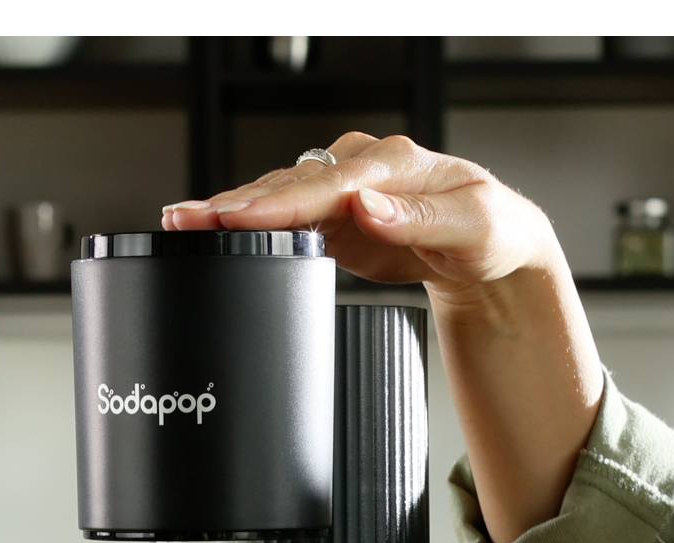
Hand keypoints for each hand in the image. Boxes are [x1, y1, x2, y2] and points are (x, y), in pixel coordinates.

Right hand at [162, 133, 564, 297]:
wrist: (492, 248)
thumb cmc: (488, 232)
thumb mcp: (470, 225)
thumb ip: (418, 218)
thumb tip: (366, 206)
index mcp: (393, 164)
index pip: (327, 184)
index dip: (280, 203)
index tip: (240, 218)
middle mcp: (361, 168)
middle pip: (289, 185)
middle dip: (235, 203)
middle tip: (188, 218)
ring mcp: (343, 190)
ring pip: (277, 196)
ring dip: (229, 210)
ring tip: (182, 221)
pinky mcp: (333, 215)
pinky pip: (281, 215)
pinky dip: (244, 223)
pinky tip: (209, 229)